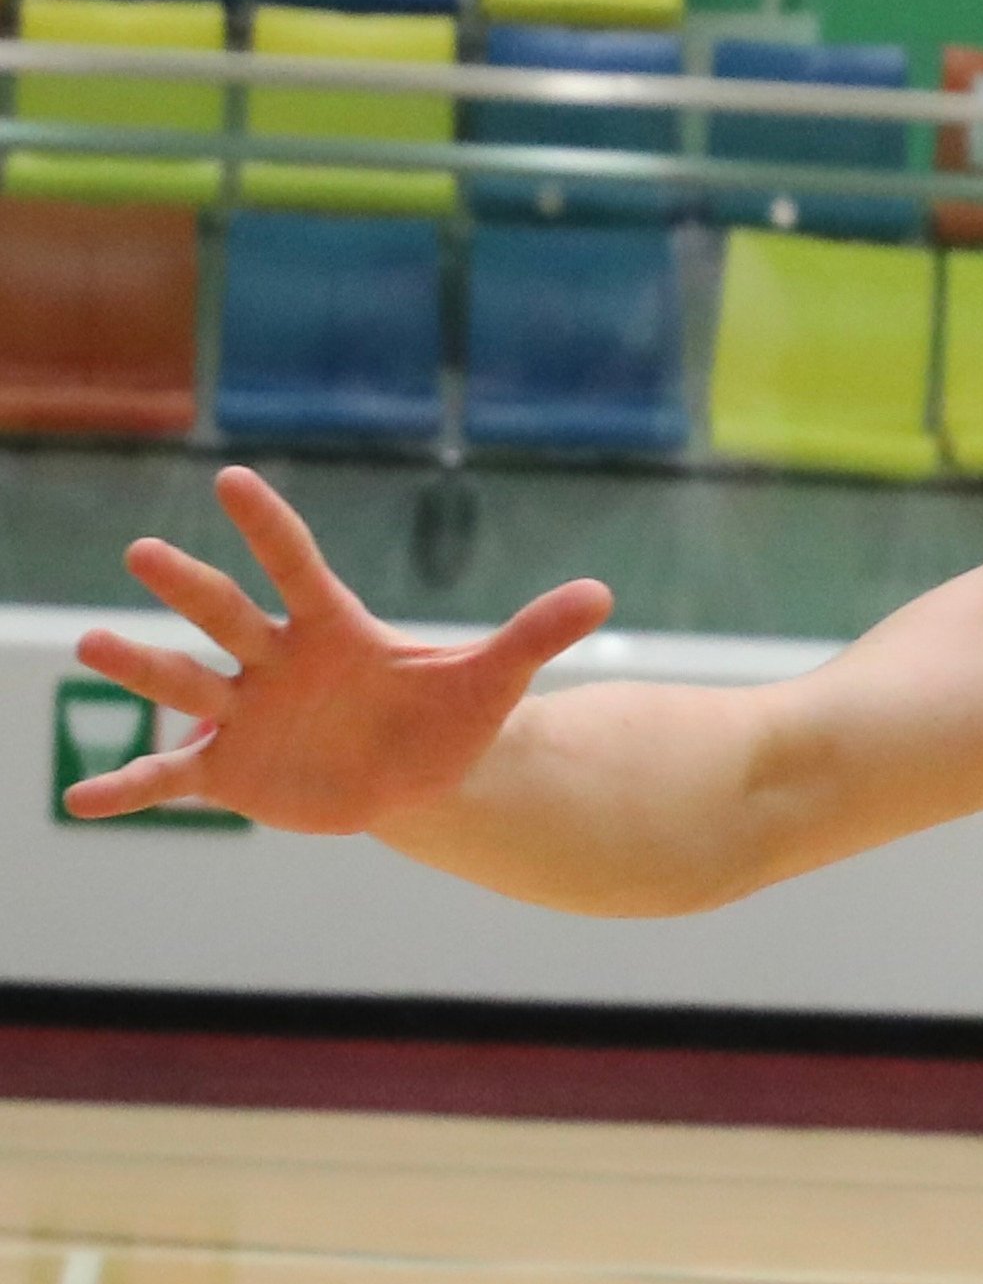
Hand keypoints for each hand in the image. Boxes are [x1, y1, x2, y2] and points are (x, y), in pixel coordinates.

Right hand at [67, 468, 613, 831]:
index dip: (269, 528)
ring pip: (187, 683)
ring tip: (95, 647)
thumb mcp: (490, 682)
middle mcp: (273, 660)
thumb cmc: (442, 716)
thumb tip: (603, 592)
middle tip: (145, 551)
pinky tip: (78, 803)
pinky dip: (128, 788)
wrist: (412, 775)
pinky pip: (171, 776)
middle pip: (227, 616)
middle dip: (190, 588)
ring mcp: (244, 712)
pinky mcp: (229, 770)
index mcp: (330, 629)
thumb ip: (535, 635)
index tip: (231, 480)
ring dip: (141, 667)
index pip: (297, 567)